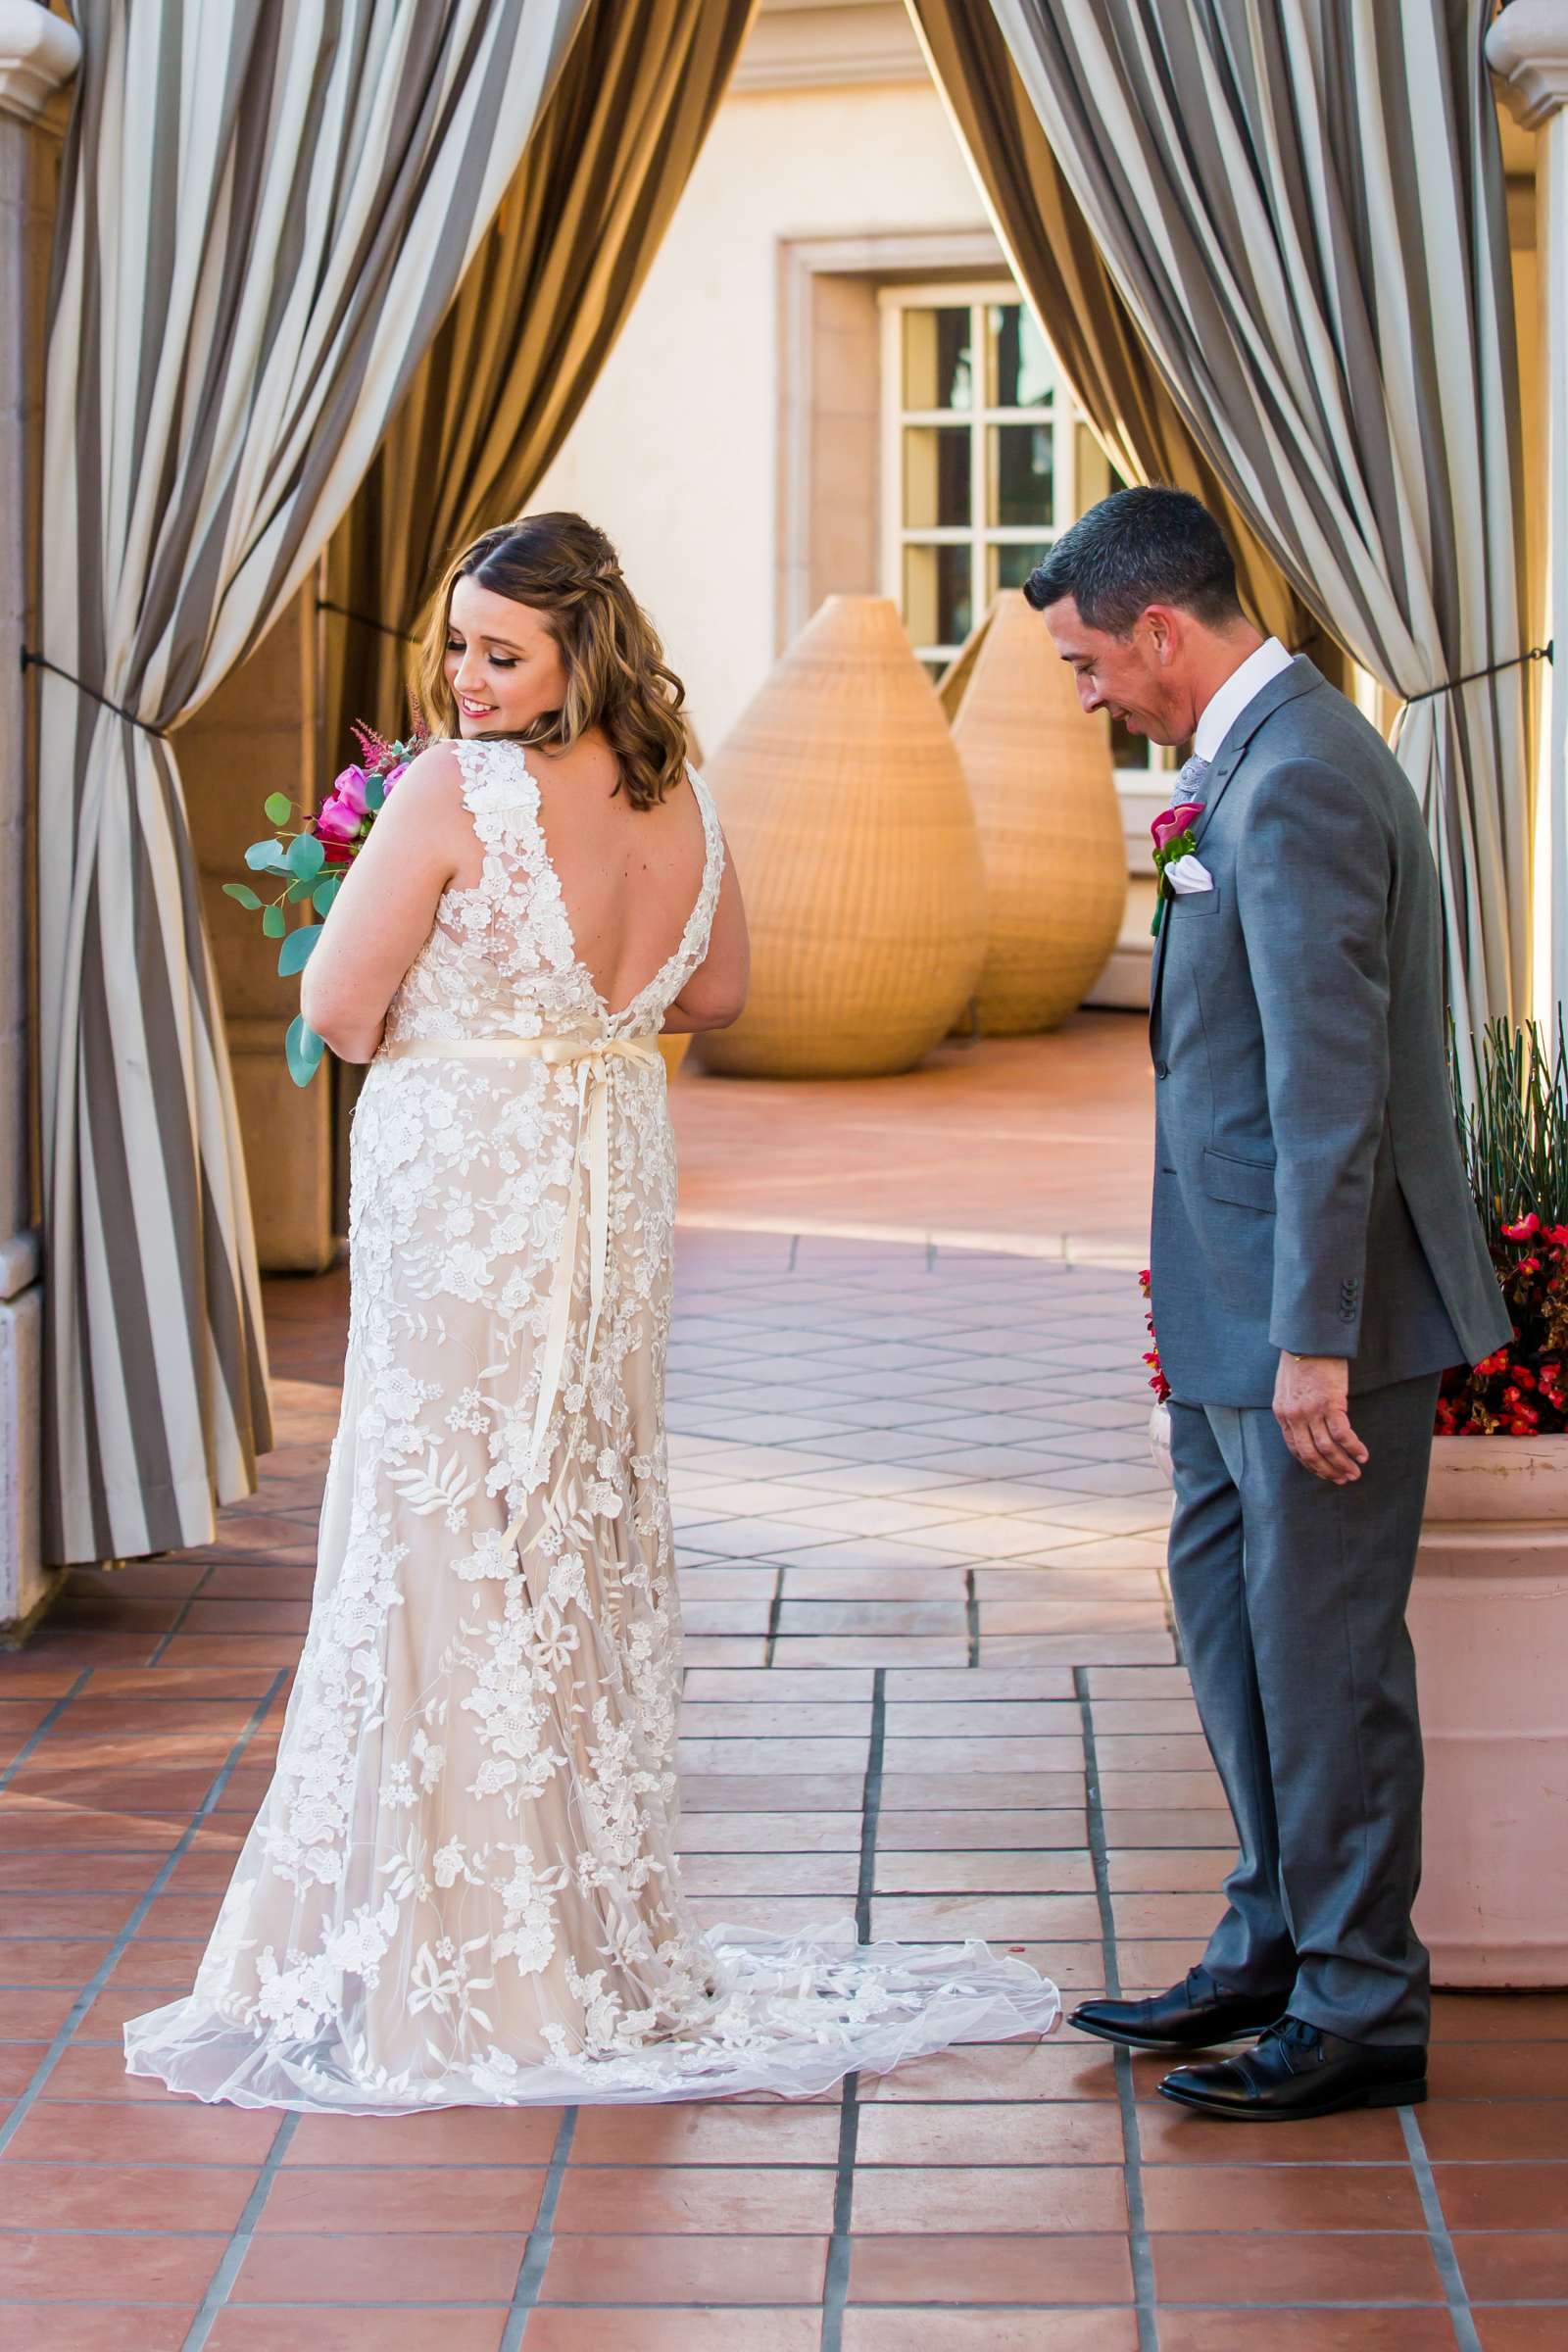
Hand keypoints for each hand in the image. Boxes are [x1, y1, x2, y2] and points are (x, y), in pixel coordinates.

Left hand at [1272, 1354, 1367, 1483]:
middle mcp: (1295, 1416)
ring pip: (1327, 1448)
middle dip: (1328, 1470)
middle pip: (1311, 1454)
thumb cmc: (1301, 1361)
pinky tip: (1362, 1455)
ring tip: (1355, 1473)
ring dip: (1342, 1464)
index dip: (1311, 1465)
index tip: (1325, 1473)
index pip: (1295, 1449)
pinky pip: (1343, 1434)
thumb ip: (1293, 1408)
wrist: (1309, 1340)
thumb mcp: (1287, 1388)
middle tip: (1343, 1479)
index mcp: (1282, 1414)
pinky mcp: (1330, 1403)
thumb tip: (1306, 1427)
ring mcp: (1312, 1411)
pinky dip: (1353, 1448)